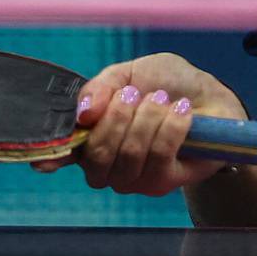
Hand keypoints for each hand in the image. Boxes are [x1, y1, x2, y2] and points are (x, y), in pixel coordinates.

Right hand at [31, 51, 248, 197]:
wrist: (212, 98)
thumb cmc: (168, 84)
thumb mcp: (132, 72)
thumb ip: (103, 86)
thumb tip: (83, 113)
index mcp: (91, 138)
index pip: (62, 154)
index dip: (51, 157)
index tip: (44, 160)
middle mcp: (106, 166)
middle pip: (96, 154)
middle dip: (118, 116)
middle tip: (136, 94)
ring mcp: (133, 179)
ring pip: (128, 154)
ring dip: (148, 118)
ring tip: (163, 99)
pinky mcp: (163, 183)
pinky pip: (159, 156)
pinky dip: (171, 126)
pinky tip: (182, 111)